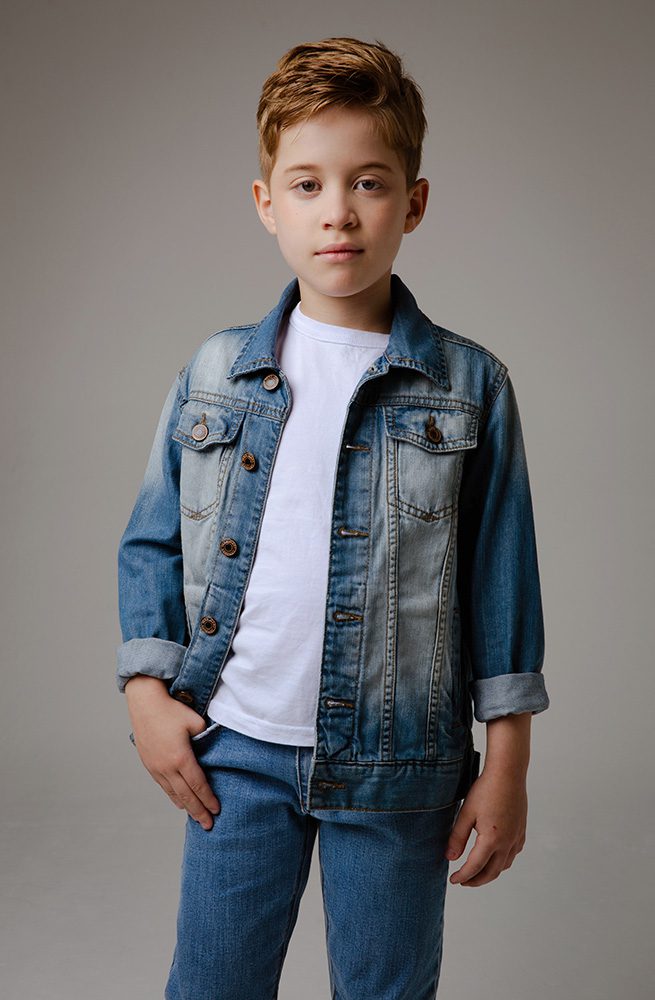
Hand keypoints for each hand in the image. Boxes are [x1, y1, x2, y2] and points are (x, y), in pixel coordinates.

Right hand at [125, 676, 220, 829]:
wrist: (145, 702)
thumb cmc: (172, 709)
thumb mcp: (196, 722)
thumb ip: (206, 738)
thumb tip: (212, 748)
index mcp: (181, 758)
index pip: (198, 785)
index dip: (208, 800)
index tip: (217, 810)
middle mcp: (167, 767)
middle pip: (186, 796)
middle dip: (198, 811)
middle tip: (208, 826)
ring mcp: (156, 767)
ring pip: (172, 793)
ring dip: (185, 806)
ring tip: (195, 817)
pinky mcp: (148, 764)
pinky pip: (163, 786)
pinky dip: (173, 796)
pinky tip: (179, 801)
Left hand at [444, 768, 526, 885]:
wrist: (508, 773)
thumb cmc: (486, 789)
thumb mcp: (466, 813)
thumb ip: (457, 837)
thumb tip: (450, 858)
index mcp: (492, 840)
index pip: (475, 867)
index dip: (463, 876)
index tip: (454, 880)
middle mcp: (507, 843)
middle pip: (492, 872)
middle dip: (477, 880)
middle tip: (464, 881)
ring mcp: (516, 837)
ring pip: (505, 865)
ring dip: (490, 872)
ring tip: (477, 872)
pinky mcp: (521, 830)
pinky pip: (513, 854)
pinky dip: (503, 861)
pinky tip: (495, 856)